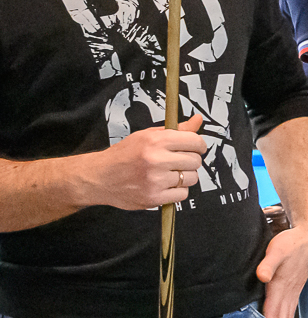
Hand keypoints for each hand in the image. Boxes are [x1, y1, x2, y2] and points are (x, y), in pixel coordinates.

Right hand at [81, 113, 208, 209]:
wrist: (98, 177)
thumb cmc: (123, 155)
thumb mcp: (146, 136)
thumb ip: (175, 130)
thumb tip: (198, 120)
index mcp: (155, 141)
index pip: (194, 141)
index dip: (198, 145)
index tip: (196, 148)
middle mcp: (155, 160)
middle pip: (195, 161)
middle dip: (190, 161)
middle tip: (177, 162)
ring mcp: (155, 180)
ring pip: (192, 178)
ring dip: (184, 177)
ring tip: (168, 174)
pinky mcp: (153, 198)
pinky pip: (183, 194)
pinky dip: (177, 191)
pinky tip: (164, 185)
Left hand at [253, 213, 307, 317]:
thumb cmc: (292, 242)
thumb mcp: (276, 250)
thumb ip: (268, 263)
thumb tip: (262, 277)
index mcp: (280, 286)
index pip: (272, 311)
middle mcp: (288, 291)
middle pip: (280, 317)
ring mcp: (293, 290)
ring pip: (286, 314)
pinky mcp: (295, 287)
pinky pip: (290, 307)